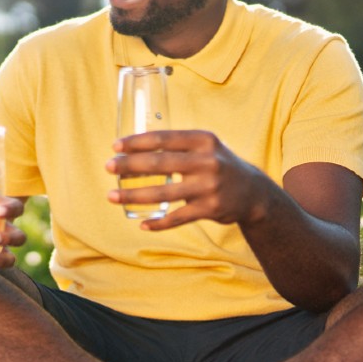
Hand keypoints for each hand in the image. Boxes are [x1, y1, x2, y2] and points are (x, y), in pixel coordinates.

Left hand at [107, 129, 266, 230]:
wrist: (253, 192)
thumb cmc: (218, 165)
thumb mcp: (205, 147)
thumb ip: (177, 145)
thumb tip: (133, 147)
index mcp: (203, 140)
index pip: (163, 138)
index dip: (137, 142)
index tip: (115, 146)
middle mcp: (208, 161)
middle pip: (160, 163)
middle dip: (130, 166)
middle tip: (109, 168)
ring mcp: (209, 186)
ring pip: (163, 193)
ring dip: (133, 195)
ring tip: (112, 196)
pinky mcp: (210, 209)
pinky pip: (177, 218)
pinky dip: (158, 223)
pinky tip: (142, 223)